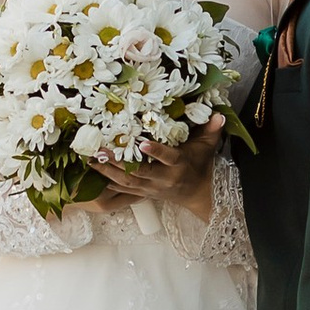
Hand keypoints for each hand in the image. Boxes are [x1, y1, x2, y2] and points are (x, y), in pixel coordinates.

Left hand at [94, 111, 225, 209]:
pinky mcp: (144, 194)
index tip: (141, 144)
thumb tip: (218, 114)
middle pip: (139, 171)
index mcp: (178, 165)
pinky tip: (95, 172)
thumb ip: (211, 129)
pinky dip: (108, 182)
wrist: (199, 194)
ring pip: (127, 182)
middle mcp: (164, 178)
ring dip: (108, 171)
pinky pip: (124, 190)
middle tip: (101, 150)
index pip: (166, 158)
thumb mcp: (208, 147)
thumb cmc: (200, 165)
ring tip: (91, 159)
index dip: (155, 152)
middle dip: (119, 162)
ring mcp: (152, 188)